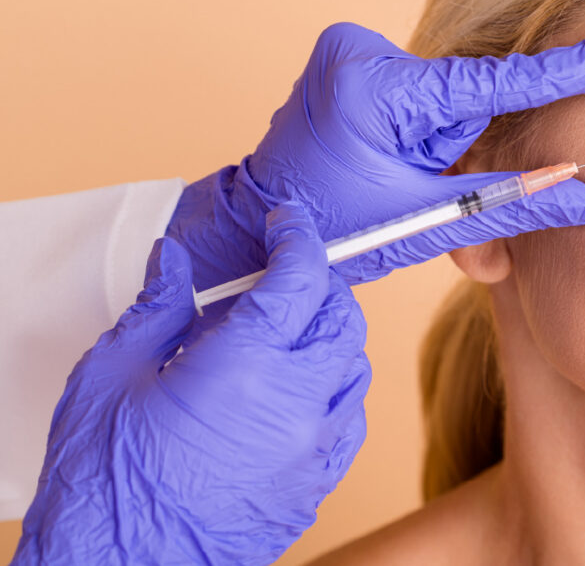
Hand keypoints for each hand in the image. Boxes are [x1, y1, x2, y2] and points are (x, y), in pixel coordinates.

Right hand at [14, 202, 368, 564]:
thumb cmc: (107, 481)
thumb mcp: (115, 374)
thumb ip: (159, 306)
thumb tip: (175, 262)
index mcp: (247, 365)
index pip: (302, 277)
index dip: (299, 237)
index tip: (289, 222)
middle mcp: (297, 405)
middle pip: (342, 318)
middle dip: (318, 285)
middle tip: (280, 278)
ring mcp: (313, 450)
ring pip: (354, 368)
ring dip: (329, 338)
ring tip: (282, 335)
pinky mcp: (314, 486)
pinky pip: (348, 420)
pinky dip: (333, 390)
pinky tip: (294, 390)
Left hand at [167, 23, 584, 294]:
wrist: (258, 225)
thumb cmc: (333, 231)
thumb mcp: (426, 222)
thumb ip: (510, 204)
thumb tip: (584, 197)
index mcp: (376, 89)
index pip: (490, 83)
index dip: (557, 75)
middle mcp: (362, 54)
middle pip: (465, 97)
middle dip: (473, 149)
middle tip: (446, 192)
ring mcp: (351, 53)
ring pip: (443, 100)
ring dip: (447, 147)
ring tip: (411, 191)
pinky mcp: (349, 61)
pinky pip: (418, 96)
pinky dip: (426, 134)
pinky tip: (400, 168)